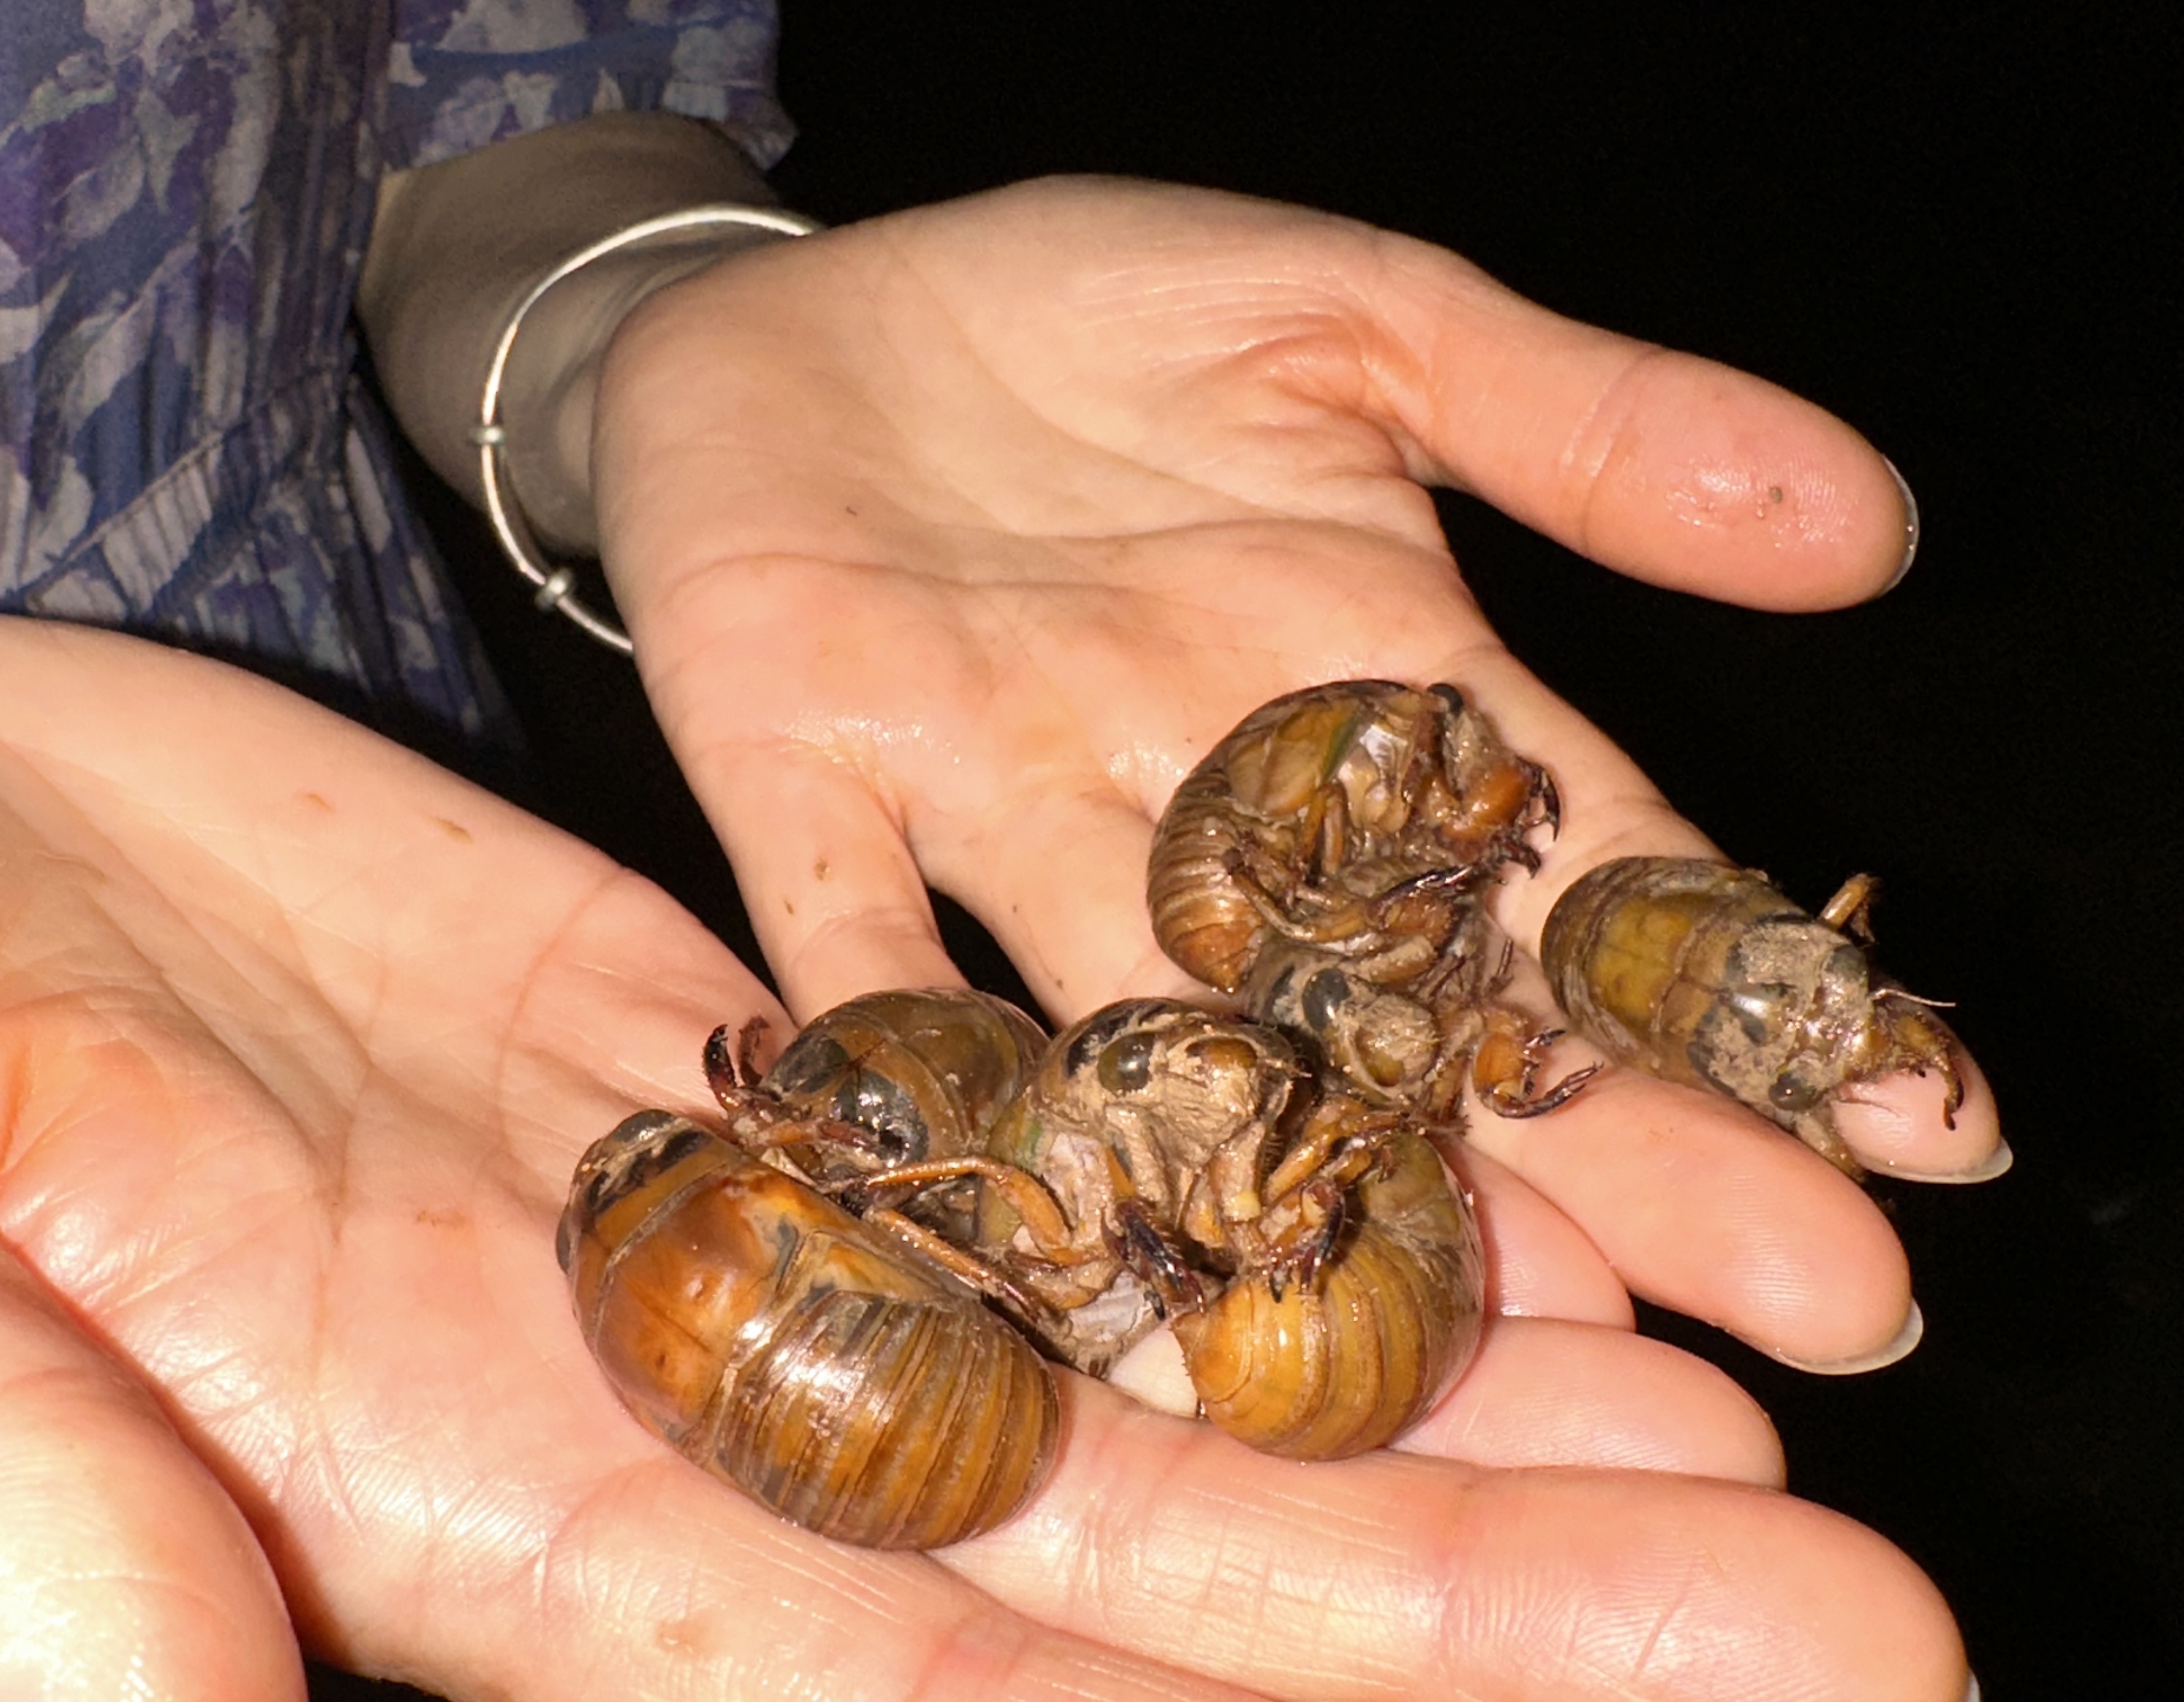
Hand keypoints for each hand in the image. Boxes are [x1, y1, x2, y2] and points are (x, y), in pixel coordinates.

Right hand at [0, 615, 1964, 1698]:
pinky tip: (1431, 1157)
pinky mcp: (697, 1048)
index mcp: (505, 1526)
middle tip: (1828, 1604)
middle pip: (1150, 1543)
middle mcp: (674, 1417)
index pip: (974, 1681)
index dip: (1293, 1700)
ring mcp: (710, 1225)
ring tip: (1726, 1403)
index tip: (1615, 1685)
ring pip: (1133, 1332)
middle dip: (1486, 1584)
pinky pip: (1023, 1124)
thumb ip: (36, 1533)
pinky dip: (1223, 1154)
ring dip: (1419, 1373)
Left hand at [592, 175, 2000, 1377]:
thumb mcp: (1364, 320)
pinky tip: (982, 1201)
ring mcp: (992, 799)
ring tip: (1426, 1342)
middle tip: (1800, 1315)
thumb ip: (1579, 424)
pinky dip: (896, 1049)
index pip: (1577, 862)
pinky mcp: (800, 776)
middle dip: (1599, 1158)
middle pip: (1409, 1003)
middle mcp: (1194, 797)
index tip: (1919, 1139)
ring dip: (1285, 1169)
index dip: (1740, 990)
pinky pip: (845, 929)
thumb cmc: (1092, 315)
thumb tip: (1864, 527)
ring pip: (1161, 1020)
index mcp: (1350, 680)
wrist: (805, 307)